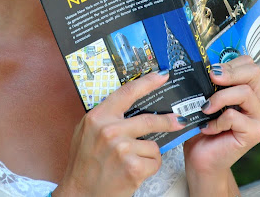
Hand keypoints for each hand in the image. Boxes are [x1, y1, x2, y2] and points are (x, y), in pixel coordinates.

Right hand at [55, 71, 185, 196]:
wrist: (81, 193)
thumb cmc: (84, 164)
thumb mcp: (86, 132)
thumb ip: (105, 117)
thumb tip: (130, 103)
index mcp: (98, 117)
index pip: (127, 93)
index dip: (147, 82)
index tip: (162, 75)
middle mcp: (109, 130)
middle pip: (149, 119)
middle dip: (167, 121)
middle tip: (178, 120)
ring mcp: (122, 149)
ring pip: (152, 145)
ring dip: (148, 154)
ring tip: (132, 162)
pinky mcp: (133, 167)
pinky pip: (154, 162)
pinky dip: (149, 168)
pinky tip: (134, 172)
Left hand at [183, 55, 259, 191]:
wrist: (201, 158)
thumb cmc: (203, 126)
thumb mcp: (207, 98)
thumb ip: (213, 82)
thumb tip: (207, 64)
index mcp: (252, 91)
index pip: (250, 64)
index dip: (230, 63)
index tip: (211, 69)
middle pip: (254, 73)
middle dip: (229, 72)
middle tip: (211, 77)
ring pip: (245, 92)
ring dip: (220, 97)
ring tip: (205, 108)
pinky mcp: (255, 133)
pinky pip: (234, 116)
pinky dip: (216, 120)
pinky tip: (209, 128)